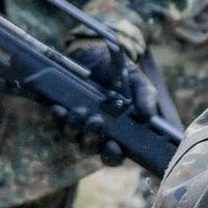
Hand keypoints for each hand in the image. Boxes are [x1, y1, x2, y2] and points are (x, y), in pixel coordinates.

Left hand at [57, 38, 155, 162]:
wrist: (102, 52)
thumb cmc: (124, 74)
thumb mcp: (139, 83)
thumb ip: (146, 98)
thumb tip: (148, 116)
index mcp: (118, 133)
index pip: (114, 154)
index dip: (112, 155)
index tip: (113, 145)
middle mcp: (97, 132)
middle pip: (90, 148)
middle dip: (91, 139)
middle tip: (97, 121)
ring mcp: (80, 123)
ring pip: (73, 136)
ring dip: (74, 127)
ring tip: (80, 111)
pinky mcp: (65, 111)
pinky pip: (58, 121)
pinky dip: (59, 117)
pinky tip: (60, 108)